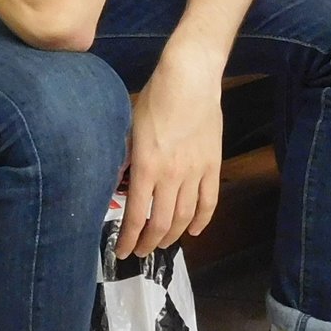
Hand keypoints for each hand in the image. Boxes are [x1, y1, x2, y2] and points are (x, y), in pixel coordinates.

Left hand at [120, 46, 222, 257]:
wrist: (190, 78)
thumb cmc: (154, 98)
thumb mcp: (129, 128)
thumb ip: (126, 158)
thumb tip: (117, 181)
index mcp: (146, 167)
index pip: (136, 215)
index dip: (129, 239)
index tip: (122, 251)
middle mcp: (171, 176)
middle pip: (161, 223)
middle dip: (149, 243)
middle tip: (140, 251)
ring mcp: (195, 172)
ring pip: (185, 217)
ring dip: (173, 236)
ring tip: (162, 243)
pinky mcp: (213, 166)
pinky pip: (209, 202)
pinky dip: (202, 221)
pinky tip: (194, 231)